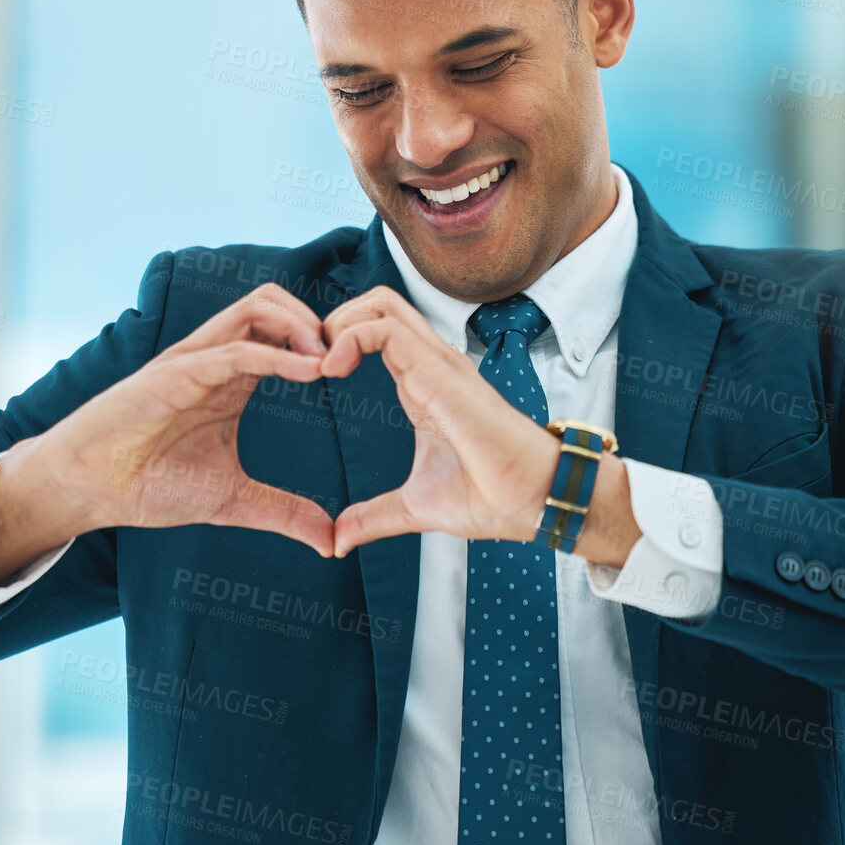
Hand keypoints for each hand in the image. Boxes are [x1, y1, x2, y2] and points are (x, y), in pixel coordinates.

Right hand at [0, 282, 336, 558]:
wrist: (91, 489)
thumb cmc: (149, 482)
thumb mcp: (233, 500)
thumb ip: (283, 513)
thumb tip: (331, 540)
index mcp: (231, 378)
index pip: (284, 333)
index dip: (324, 342)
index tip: (357, 372)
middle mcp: (215, 359)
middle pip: (275, 304)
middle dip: (319, 321)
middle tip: (349, 359)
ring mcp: (195, 361)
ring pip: (256, 308)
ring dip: (301, 326)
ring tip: (331, 361)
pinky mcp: (175, 374)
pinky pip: (233, 350)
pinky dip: (277, 355)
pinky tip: (310, 373)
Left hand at [319, 286, 640, 563]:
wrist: (536, 502)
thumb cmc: (493, 496)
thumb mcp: (416, 507)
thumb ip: (375, 517)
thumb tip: (339, 540)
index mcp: (423, 384)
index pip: (378, 331)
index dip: (337, 341)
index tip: (312, 375)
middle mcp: (430, 365)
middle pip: (377, 304)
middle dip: (332, 320)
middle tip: (308, 361)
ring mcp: (437, 364)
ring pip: (381, 304)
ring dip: (336, 323)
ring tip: (316, 364)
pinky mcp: (440, 373)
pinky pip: (386, 329)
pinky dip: (348, 337)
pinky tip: (331, 369)